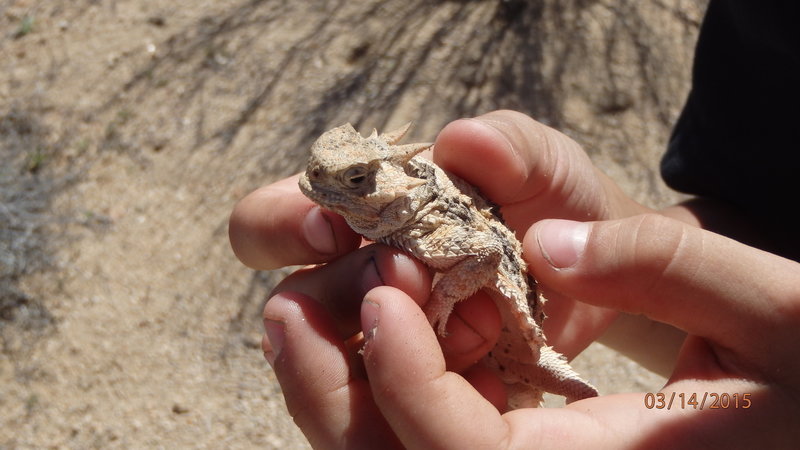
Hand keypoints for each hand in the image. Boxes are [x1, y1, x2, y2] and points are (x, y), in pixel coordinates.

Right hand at [230, 111, 650, 358]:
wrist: (599, 270)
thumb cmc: (553, 201)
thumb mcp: (540, 165)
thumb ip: (506, 146)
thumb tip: (460, 140)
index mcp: (355, 216)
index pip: (267, 223)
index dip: (282, 226)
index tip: (334, 230)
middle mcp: (354, 282)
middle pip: (292, 306)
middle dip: (348, 296)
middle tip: (415, 279)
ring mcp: (384, 345)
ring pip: (338, 372)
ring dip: (395, 354)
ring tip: (480, 329)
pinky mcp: (422, 394)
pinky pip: (398, 413)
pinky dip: (434, 398)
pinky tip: (492, 377)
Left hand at [265, 215, 799, 447]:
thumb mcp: (775, 309)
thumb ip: (666, 267)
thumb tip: (547, 244)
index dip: (413, 382)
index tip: (382, 292)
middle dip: (337, 397)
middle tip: (287, 309)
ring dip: (340, 395)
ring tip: (298, 318)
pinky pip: (429, 442)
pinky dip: (381, 394)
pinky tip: (364, 333)